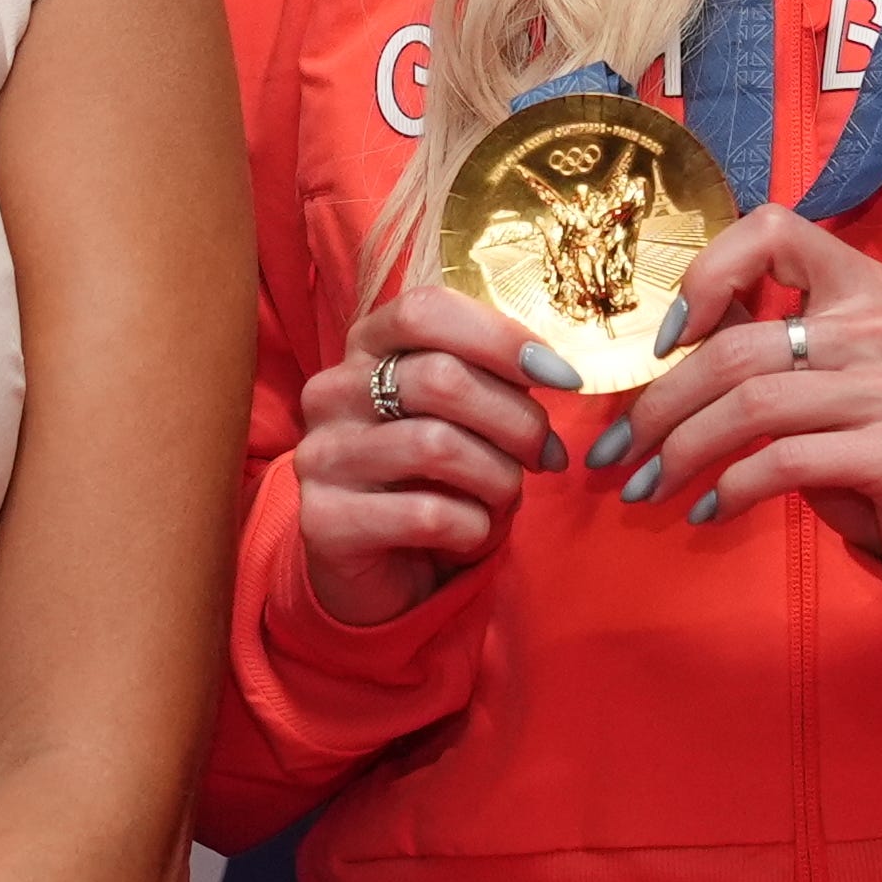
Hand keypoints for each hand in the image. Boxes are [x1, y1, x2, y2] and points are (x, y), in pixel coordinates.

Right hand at [292, 283, 571, 626]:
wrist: (380, 572)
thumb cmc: (434, 482)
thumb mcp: (463, 418)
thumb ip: (495, 382)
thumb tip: (555, 375)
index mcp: (365, 348)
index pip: (425, 310)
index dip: (500, 337)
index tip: (559, 377)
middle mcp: (331, 393)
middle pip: (440, 378)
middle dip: (516, 420)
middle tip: (546, 456)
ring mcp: (321, 456)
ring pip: (437, 446)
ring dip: (499, 479)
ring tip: (506, 498)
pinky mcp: (324, 521)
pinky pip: (428, 515)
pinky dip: (473, 528)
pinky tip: (471, 535)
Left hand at [587, 206, 881, 575]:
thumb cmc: (871, 433)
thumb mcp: (823, 371)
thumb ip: (761, 339)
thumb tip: (665, 340)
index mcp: (866, 285)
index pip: (774, 231)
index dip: (707, 275)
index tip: (667, 340)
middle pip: (738, 350)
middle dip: (658, 406)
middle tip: (614, 451)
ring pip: (750, 409)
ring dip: (680, 455)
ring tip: (644, 487)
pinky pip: (783, 463)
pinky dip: (728, 491)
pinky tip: (705, 510)